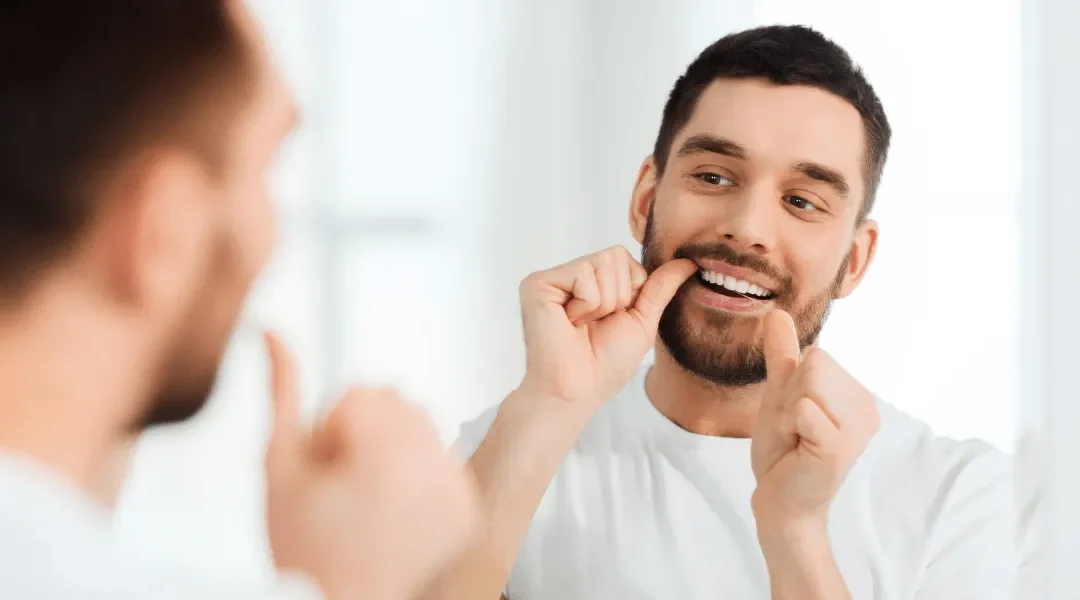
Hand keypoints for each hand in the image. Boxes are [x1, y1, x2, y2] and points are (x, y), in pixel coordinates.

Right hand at [262, 333, 479, 599]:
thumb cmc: (304, 551)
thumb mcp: (278, 467)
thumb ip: (282, 393)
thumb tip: (274, 333)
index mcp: (390, 456)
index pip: (362, 394)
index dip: (331, 429)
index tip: (325, 469)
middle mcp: (434, 469)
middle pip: (397, 402)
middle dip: (365, 431)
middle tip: (342, 484)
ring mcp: (457, 491)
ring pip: (422, 425)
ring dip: (393, 447)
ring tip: (366, 499)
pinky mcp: (468, 511)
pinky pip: (444, 458)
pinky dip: (420, 473)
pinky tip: (392, 511)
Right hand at [517, 245, 696, 407]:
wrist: (579, 390)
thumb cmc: (605, 364)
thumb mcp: (642, 320)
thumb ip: (661, 287)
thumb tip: (689, 261)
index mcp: (590, 281)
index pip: (625, 258)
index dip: (631, 292)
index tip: (611, 321)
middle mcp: (568, 275)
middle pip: (616, 255)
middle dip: (618, 297)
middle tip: (594, 325)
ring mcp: (552, 278)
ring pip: (602, 263)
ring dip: (604, 303)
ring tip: (581, 325)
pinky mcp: (537, 284)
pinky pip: (583, 273)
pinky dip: (587, 305)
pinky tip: (569, 323)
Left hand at [750, 310, 879, 522]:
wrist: (779, 499)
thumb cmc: (784, 450)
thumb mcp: (780, 394)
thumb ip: (783, 355)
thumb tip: (777, 312)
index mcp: (858, 395)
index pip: (816, 354)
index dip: (792, 385)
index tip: (796, 417)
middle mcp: (867, 409)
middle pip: (814, 364)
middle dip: (789, 397)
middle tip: (794, 431)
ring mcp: (857, 429)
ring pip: (807, 384)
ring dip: (787, 413)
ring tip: (796, 439)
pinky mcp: (839, 447)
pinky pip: (803, 408)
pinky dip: (788, 425)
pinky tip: (798, 450)